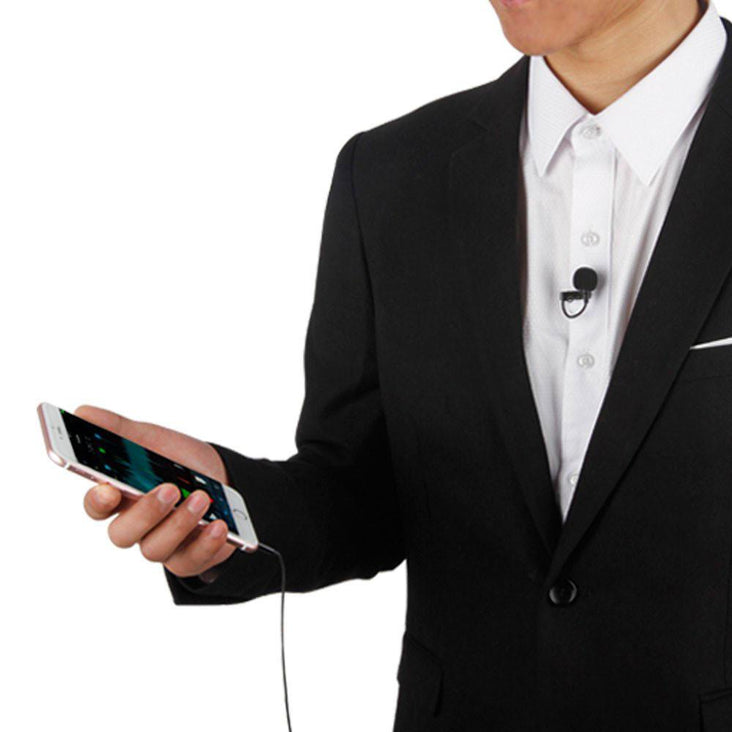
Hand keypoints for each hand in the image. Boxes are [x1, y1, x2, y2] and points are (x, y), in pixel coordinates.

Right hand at [78, 405, 237, 578]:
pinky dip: (206, 543)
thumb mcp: (151, 440)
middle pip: (123, 533)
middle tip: (169, 489)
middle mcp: (137, 525)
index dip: (98, 500)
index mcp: (120, 495)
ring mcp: (162, 543)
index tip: (107, 488)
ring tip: (201, 498)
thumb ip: (118, 430)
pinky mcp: (189, 557)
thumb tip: (83, 413)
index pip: (97, 504)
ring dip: (180, 523)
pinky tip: (219, 524)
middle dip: (145, 512)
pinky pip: (191, 561)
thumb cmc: (178, 461)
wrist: (223, 477)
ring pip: (155, 548)